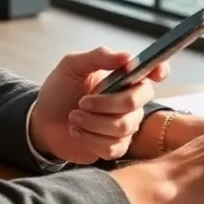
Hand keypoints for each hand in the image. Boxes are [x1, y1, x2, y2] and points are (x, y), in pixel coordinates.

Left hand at [29, 47, 169, 164]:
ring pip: (122, 126)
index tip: (155, 74)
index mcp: (125, 77)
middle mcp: (131, 100)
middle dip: (105, 103)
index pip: (154, 71)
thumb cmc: (59, 90)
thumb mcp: (73, 66)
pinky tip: (77, 131)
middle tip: (82, 102)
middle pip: (136, 102)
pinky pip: (113, 146)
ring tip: (74, 117)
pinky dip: (89, 139)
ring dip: (91, 122)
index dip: (160, 71)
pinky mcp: (115, 147)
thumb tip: (128, 57)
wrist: (42, 121)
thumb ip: (99, 57)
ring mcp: (125, 125)